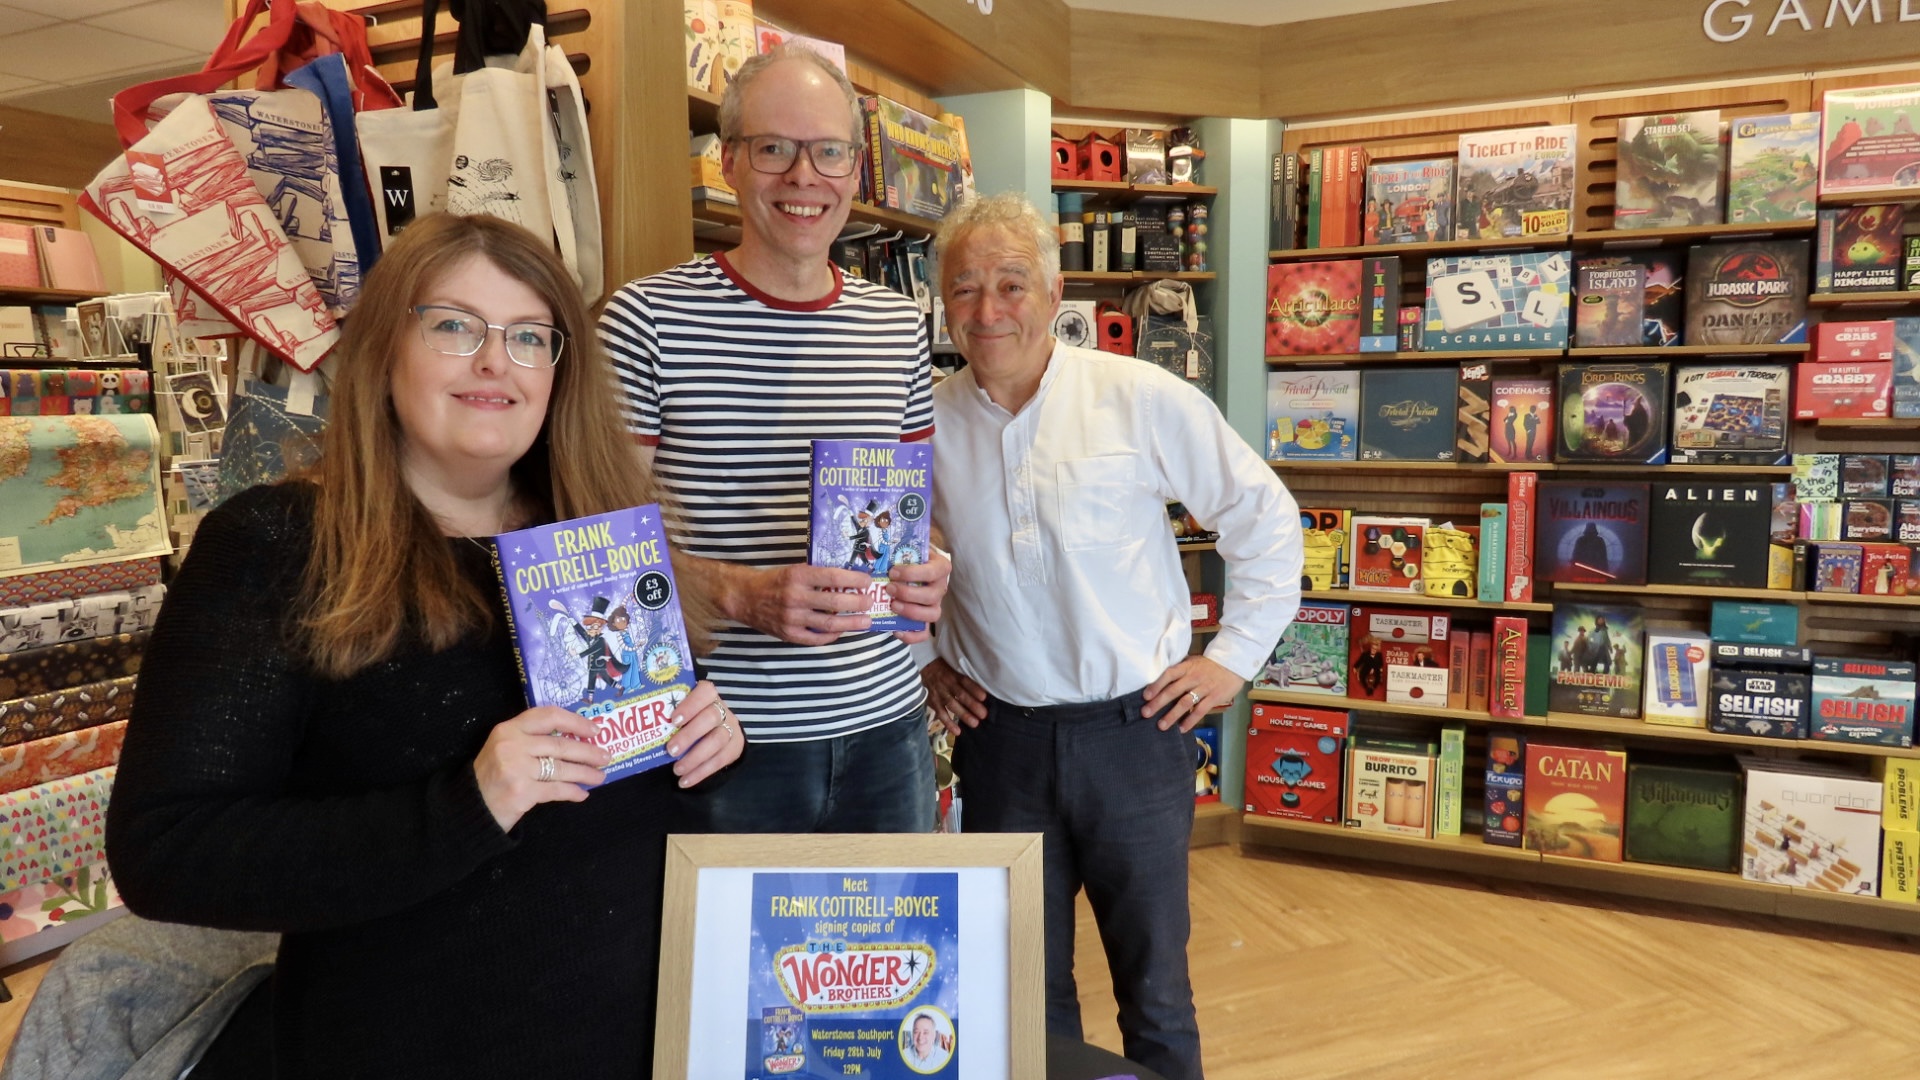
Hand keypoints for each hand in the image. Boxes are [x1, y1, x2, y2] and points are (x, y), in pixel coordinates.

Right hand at [473, 705, 611, 831]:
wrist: (471, 807)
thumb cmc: (493, 775)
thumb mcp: (505, 747)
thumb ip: (532, 739)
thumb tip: (577, 739)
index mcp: (509, 729)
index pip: (549, 716)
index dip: (575, 722)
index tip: (595, 729)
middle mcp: (512, 745)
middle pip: (560, 745)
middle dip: (588, 752)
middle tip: (606, 756)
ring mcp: (517, 768)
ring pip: (562, 768)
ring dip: (586, 773)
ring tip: (600, 776)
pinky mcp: (523, 792)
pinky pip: (557, 790)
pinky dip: (573, 792)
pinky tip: (582, 794)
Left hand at [665, 680, 744, 787]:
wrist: (718, 732)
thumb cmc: (691, 720)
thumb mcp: (682, 712)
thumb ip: (667, 714)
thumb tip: (639, 725)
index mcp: (707, 696)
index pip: (705, 692)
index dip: (690, 705)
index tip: (673, 720)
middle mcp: (722, 710)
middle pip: (711, 717)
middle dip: (689, 735)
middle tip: (670, 750)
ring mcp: (730, 728)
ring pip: (717, 740)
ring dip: (695, 757)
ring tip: (677, 770)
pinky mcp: (734, 748)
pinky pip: (720, 760)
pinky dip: (701, 773)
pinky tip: (685, 781)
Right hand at [724, 563, 875, 645]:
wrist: (745, 597)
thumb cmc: (774, 581)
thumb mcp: (795, 570)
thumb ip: (817, 575)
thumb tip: (849, 580)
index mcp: (798, 576)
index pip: (833, 577)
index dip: (854, 580)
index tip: (868, 581)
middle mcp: (795, 597)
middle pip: (835, 602)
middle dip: (858, 603)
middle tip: (870, 602)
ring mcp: (791, 618)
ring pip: (829, 624)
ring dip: (851, 623)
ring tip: (865, 621)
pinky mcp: (788, 634)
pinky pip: (816, 639)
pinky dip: (831, 636)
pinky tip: (841, 631)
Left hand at [887, 548, 950, 644]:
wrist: (914, 566)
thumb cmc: (909, 557)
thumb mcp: (908, 548)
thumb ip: (900, 547)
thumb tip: (877, 546)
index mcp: (940, 567)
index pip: (934, 572)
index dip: (913, 574)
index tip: (893, 572)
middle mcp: (940, 587)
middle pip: (933, 595)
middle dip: (909, 593)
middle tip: (889, 589)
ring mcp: (935, 604)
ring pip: (932, 614)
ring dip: (911, 612)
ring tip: (892, 606)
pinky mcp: (926, 620)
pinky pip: (924, 633)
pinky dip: (911, 636)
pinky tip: (896, 631)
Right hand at [922, 657, 986, 735]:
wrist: (923, 668)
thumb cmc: (943, 669)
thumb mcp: (953, 668)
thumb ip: (964, 679)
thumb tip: (982, 691)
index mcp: (954, 675)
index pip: (965, 682)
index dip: (974, 689)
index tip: (984, 698)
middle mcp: (947, 685)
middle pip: (961, 695)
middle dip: (972, 705)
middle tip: (983, 715)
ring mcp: (939, 694)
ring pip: (952, 705)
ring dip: (963, 715)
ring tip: (974, 724)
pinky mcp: (933, 702)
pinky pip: (941, 714)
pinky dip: (948, 723)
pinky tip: (957, 731)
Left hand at [1143, 656, 1243, 732]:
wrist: (1233, 664)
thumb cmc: (1208, 665)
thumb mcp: (1192, 662)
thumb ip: (1179, 671)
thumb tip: (1159, 681)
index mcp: (1186, 667)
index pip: (1168, 675)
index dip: (1156, 685)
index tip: (1145, 696)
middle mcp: (1193, 677)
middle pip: (1173, 690)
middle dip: (1158, 702)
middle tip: (1146, 713)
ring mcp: (1204, 688)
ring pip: (1185, 702)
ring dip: (1172, 715)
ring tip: (1161, 725)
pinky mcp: (1214, 698)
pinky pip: (1200, 710)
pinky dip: (1190, 720)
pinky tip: (1181, 728)